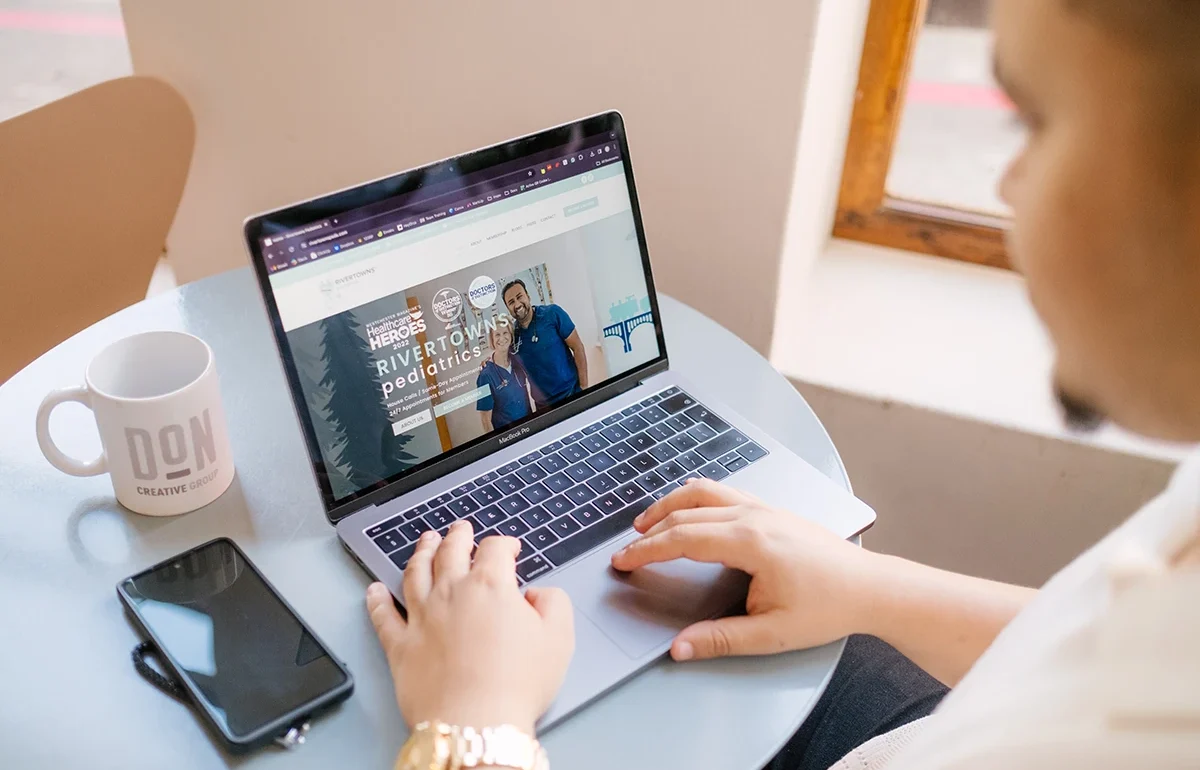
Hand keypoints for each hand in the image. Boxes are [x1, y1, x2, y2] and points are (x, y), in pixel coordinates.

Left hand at [366, 522, 574, 734]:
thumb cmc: (516, 685)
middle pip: (450, 551)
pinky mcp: (400, 646)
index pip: (495, 549)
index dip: (505, 544)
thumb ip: (553, 603)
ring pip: (415, 572)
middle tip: (460, 528)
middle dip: (458, 535)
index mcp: (490, 586)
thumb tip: (539, 594)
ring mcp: (422, 617)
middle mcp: (452, 593)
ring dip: (420, 552)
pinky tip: (374, 590)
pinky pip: (383, 616)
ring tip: (424, 541)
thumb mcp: (558, 638)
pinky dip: (377, 600)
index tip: (510, 548)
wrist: (475, 722)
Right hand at [610, 478, 880, 660]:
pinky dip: (696, 497)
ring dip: (671, 505)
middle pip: (687, 513)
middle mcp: (754, 516)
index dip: (647, 550)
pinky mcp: (772, 509)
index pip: (683, 538)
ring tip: (647, 523)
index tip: (622, 561)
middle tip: (626, 550)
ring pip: (704, 492)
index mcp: (750, 542)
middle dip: (650, 531)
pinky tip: (689, 508)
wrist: (870, 587)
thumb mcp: (771, 634)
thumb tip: (680, 648)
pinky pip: (725, 492)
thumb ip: (720, 639)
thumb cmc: (828, 607)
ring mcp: (764, 508)